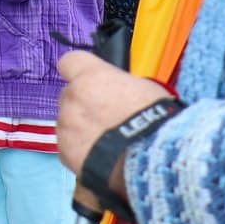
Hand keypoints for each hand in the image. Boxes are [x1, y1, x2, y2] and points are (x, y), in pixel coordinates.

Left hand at [55, 51, 171, 201]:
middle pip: (70, 96)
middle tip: (107, 120)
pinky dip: (82, 153)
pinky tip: (102, 161)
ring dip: (82, 130)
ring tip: (107, 146)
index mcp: (91, 76)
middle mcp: (72, 98)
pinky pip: (70, 148)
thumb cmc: (158, 121)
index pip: (69, 62)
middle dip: (84, 106)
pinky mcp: (66, 153)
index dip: (79, 72)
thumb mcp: (145, 90)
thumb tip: (118, 94)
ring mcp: (66, 126)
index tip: (90, 82)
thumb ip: (120, 87)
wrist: (155, 161)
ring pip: (68, 123)